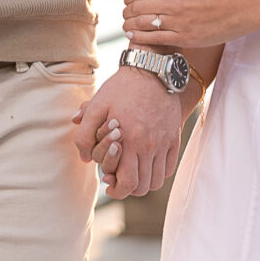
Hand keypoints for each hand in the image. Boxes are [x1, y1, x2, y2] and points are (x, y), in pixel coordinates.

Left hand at [71, 68, 182, 199]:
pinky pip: (169, 167)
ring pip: (157, 181)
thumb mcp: (96, 106)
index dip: (116, 190)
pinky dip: (158, 172)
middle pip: (143, 187)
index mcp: (130, 141)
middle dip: (128, 189)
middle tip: (119, 180)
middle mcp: (149, 146)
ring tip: (133, 173)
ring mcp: (164, 143)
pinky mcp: (174, 137)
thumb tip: (85, 158)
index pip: (128, 183)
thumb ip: (85, 134)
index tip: (109, 184)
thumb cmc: (121, 88)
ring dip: (143, 182)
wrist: (152, 70)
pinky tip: (147, 163)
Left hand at [122, 0, 249, 49]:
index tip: (127, 1)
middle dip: (127, 11)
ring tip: (125, 26)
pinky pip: (155, 39)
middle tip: (124, 14)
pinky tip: (132, 36)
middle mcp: (175, 3)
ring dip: (129, 25)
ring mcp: (179, 21)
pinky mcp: (186, 38)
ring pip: (144, 23)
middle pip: (139, 7)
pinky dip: (140, 38)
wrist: (244, 8)